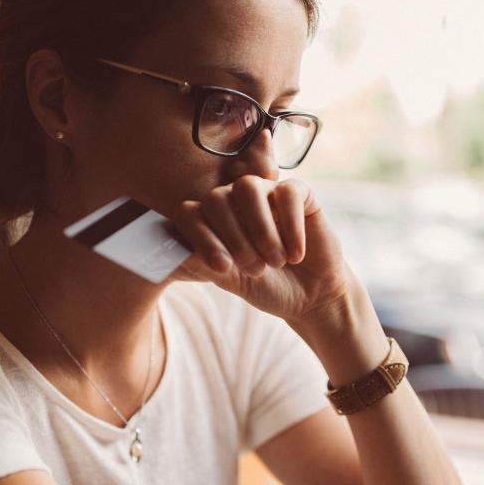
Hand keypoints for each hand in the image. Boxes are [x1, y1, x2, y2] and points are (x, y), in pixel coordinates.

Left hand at [163, 176, 355, 325]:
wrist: (310, 297)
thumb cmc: (267, 286)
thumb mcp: (231, 280)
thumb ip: (203, 264)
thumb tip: (173, 253)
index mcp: (211, 220)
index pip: (189, 212)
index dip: (201, 237)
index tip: (222, 267)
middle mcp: (234, 200)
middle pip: (216, 198)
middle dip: (234, 238)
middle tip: (254, 269)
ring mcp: (266, 193)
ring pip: (248, 187)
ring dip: (260, 229)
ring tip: (275, 261)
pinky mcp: (299, 194)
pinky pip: (288, 193)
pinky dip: (290, 226)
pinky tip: (296, 255)